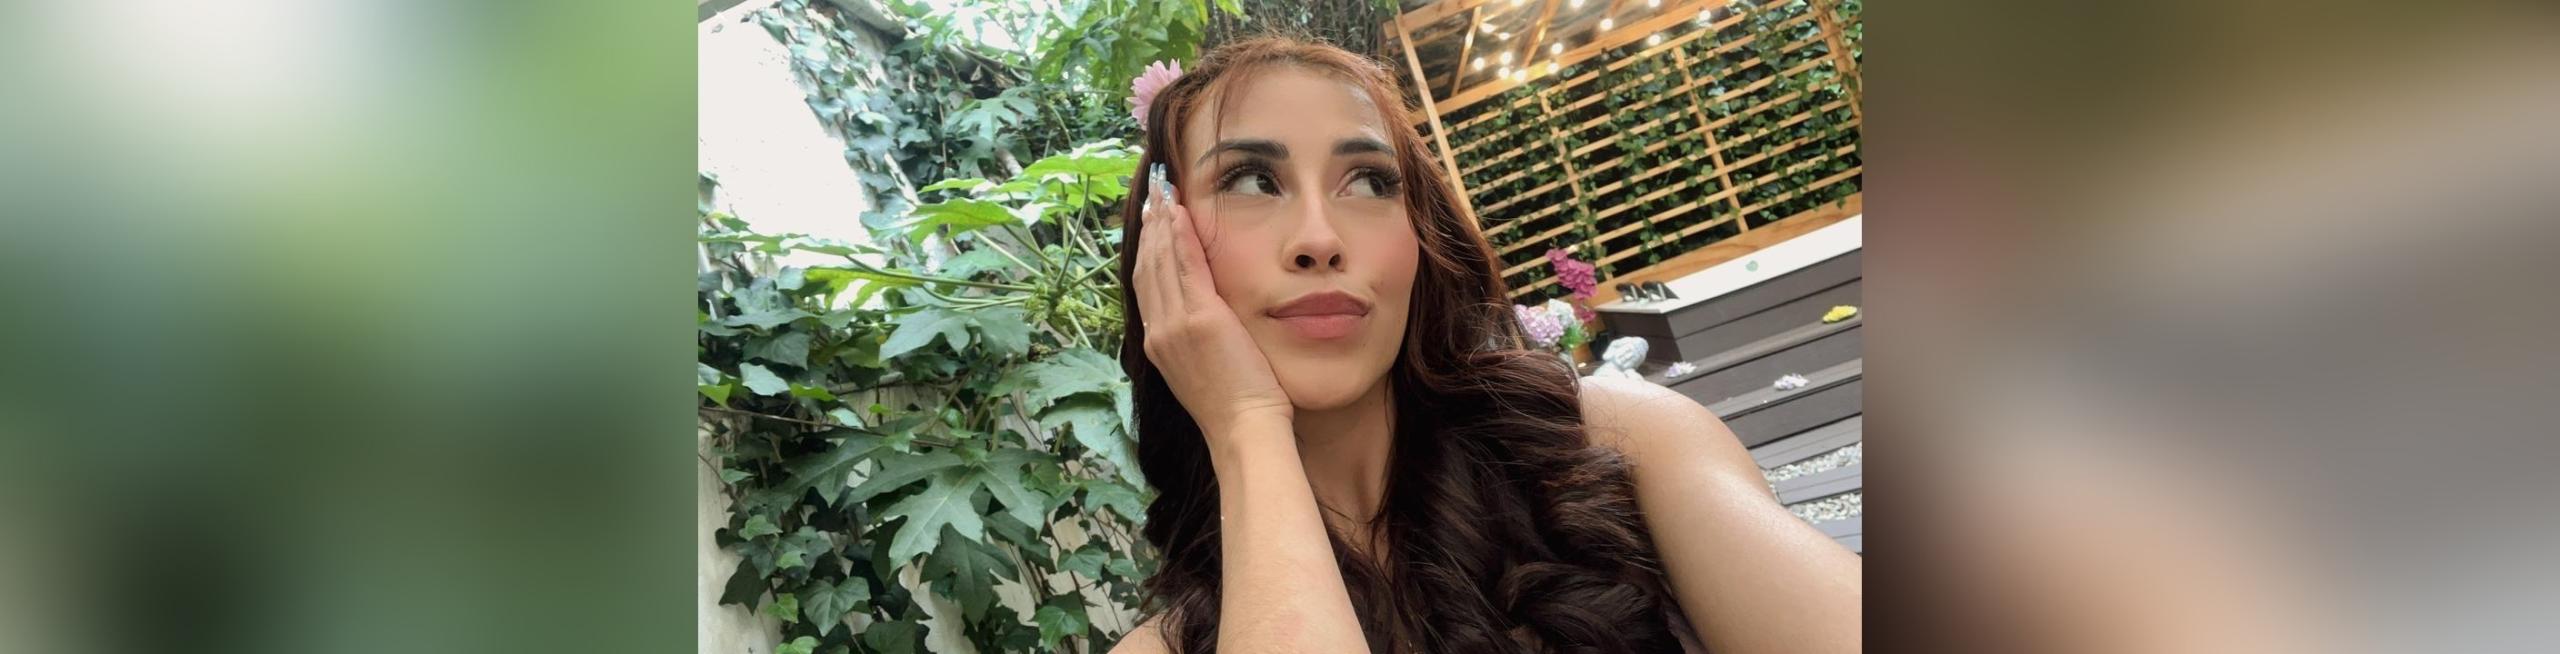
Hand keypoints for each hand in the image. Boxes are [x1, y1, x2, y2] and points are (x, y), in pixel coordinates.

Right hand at [1132, 163, 1293, 445]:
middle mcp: (1158, 331)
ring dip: (1161, 221)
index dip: (1148, 248)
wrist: (1243, 429)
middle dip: (1150, 226)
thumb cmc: (1237, 407)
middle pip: (1147, 266)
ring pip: (1161, 260)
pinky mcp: (1200, 318)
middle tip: (1153, 192)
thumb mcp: (1204, 370)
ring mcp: (1175, 324)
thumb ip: (1198, 341)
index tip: (1152, 220)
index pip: (1147, 285)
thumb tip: (1207, 321)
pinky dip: (1180, 234)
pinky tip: (1180, 210)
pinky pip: (1184, 265)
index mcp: (1158, 344)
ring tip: (1163, 190)